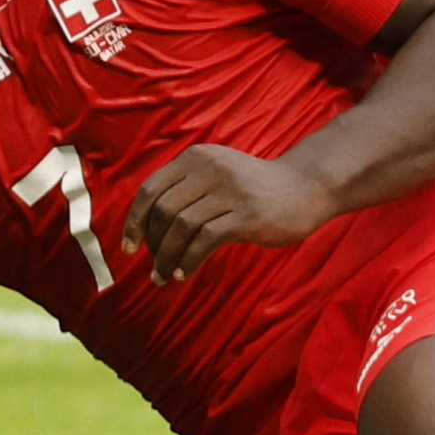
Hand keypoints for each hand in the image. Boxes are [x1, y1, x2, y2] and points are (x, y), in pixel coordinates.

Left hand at [123, 145, 334, 285]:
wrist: (305, 187)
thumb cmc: (254, 189)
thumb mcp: (217, 175)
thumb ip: (185, 190)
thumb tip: (145, 228)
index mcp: (197, 158)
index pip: (150, 189)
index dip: (134, 221)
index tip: (129, 247)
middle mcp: (210, 168)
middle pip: (163, 210)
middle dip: (153, 245)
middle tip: (154, 268)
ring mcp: (230, 190)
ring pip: (181, 227)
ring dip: (167, 258)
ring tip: (165, 276)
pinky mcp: (247, 214)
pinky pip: (205, 241)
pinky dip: (189, 261)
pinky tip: (185, 274)